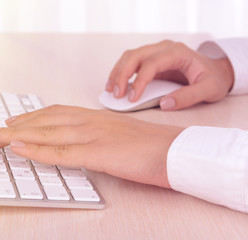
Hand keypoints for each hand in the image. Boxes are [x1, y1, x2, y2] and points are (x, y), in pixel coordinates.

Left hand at [0, 105, 183, 187]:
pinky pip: (61, 152)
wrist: (174, 150)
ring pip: (46, 133)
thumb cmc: (147, 145)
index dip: (29, 119)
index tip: (10, 124)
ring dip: (17, 137)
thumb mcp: (115, 135)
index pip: (53, 114)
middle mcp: (89, 121)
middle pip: (44, 121)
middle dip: (14, 127)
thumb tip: (77, 145)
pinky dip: (37, 149)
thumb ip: (94, 136)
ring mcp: (92, 136)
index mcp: (93, 117)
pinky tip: (19, 148)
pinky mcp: (98, 153)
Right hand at [106, 40, 233, 109]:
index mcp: (177, 53)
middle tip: (117, 95)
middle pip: (135, 56)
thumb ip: (188, 97)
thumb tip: (164, 104)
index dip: (139, 81)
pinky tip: (114, 85)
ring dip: (117, 72)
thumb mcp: (209, 89)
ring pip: (129, 56)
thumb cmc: (213, 78)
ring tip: (111, 91)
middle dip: (122, 75)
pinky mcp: (150, 60)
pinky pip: (130, 62)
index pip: (151, 63)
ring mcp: (155, 52)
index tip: (132, 99)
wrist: (215, 70)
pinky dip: (120, 72)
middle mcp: (164, 48)